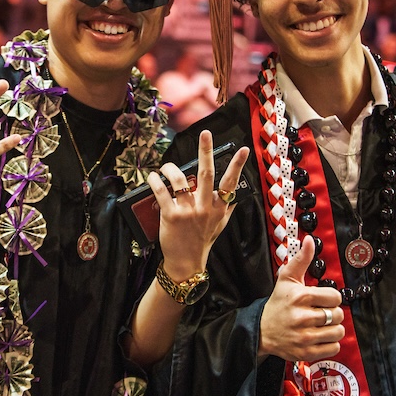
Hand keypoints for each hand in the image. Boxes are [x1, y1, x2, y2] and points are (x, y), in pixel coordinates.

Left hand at [148, 130, 249, 279]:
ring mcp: (188, 211)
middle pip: (206, 174)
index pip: (231, 183)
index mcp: (218, 208)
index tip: (243, 149)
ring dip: (170, 168)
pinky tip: (153, 176)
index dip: (237, 165)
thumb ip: (227, 209)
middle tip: (205, 133)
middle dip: (206, 151)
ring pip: (179, 180)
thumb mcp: (220, 226)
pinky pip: (161, 192)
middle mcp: (205, 208)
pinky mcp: (171, 216)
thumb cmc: (202, 242)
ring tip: (165, 167)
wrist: (186, 262)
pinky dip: (155, 181)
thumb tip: (236, 195)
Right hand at [258, 236, 344, 361]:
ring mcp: (304, 337)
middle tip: (321, 313)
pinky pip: (334, 348)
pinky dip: (330, 344)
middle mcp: (303, 317)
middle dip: (332, 313)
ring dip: (333, 329)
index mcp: (301, 297)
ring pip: (338, 332)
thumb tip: (309, 240)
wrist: (261, 331)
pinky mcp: (306, 352)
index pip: (335, 297)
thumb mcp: (287, 279)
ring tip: (322, 326)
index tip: (322, 300)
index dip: (330, 298)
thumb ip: (301, 259)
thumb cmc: (278, 304)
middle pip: (338, 315)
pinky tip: (320, 337)